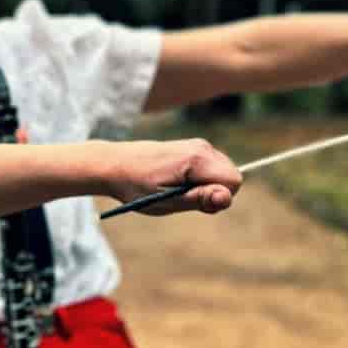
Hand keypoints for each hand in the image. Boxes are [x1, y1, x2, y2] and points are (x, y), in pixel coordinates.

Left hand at [107, 137, 242, 215]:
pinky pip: (212, 168)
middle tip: (184, 198)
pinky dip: (201, 179)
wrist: (113, 164)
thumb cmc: (137, 186)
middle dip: (216, 192)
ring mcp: (198, 145)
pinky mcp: (193, 148)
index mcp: (197, 158)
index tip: (195, 202)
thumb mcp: (166, 200)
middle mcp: (202, 147)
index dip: (219, 198)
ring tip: (177, 189)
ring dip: (207, 186)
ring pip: (223, 172)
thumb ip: (199, 199)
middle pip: (232, 176)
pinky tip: (177, 181)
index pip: (234, 181)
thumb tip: (226, 197)